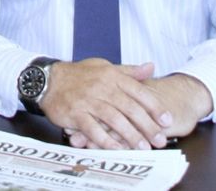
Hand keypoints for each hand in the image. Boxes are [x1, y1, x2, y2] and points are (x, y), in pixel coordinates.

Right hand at [66, 73, 211, 145]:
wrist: (48, 80)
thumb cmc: (79, 75)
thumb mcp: (105, 67)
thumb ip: (129, 71)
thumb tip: (151, 67)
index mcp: (111, 76)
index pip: (138, 91)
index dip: (154, 107)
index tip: (167, 120)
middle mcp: (102, 87)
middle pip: (129, 108)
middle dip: (147, 126)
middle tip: (160, 140)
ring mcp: (88, 101)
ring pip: (114, 120)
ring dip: (130, 135)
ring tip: (143, 147)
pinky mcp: (75, 114)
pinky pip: (93, 129)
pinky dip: (105, 140)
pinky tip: (117, 149)